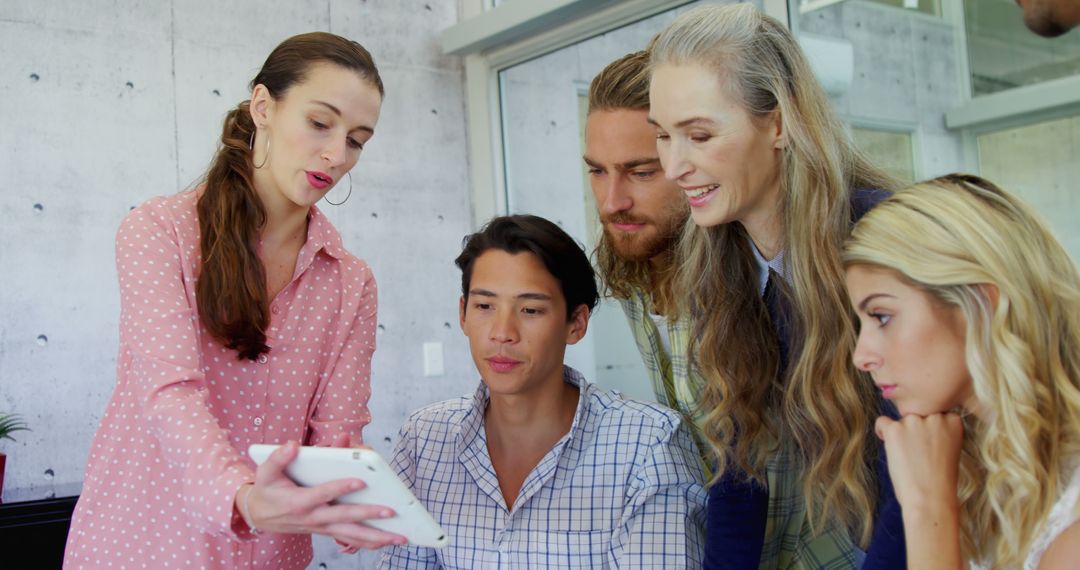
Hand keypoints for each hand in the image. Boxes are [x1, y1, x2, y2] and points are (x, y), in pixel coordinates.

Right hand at [239, 440, 406, 549]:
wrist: (259, 515)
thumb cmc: (267, 489)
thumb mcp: (265, 471)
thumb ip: (278, 457)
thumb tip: (291, 445)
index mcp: (299, 501)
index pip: (324, 494)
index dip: (341, 487)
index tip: (360, 481)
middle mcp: (314, 517)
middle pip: (344, 518)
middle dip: (369, 515)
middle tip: (391, 511)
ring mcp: (322, 526)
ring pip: (352, 534)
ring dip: (377, 537)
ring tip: (401, 536)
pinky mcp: (327, 530)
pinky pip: (351, 539)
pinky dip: (370, 542)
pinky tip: (388, 541)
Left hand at [875, 413, 963, 515]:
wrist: (931, 499)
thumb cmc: (940, 480)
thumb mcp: (950, 448)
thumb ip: (939, 430)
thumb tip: (916, 418)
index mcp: (954, 421)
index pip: (936, 414)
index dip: (931, 431)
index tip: (932, 447)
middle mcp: (935, 417)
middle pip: (918, 415)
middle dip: (916, 431)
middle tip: (919, 456)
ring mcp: (914, 421)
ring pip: (901, 421)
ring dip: (901, 435)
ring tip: (910, 459)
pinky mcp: (895, 429)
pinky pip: (882, 422)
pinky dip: (882, 433)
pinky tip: (889, 447)